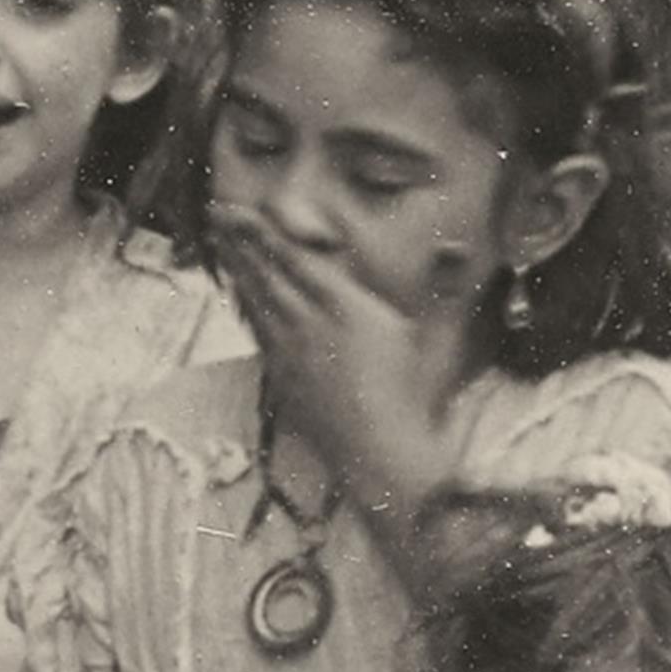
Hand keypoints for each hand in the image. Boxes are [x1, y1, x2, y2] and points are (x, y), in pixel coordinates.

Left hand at [212, 211, 463, 474]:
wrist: (387, 462)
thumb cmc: (419, 401)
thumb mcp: (438, 336)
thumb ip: (443, 284)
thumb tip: (453, 243)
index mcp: (349, 308)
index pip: (296, 259)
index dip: (264, 232)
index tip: (241, 209)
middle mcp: (314, 327)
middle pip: (268, 274)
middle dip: (240, 241)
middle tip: (217, 213)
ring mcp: (294, 356)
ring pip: (257, 302)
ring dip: (238, 269)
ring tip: (222, 244)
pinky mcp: (286, 382)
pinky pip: (259, 334)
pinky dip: (245, 308)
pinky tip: (241, 297)